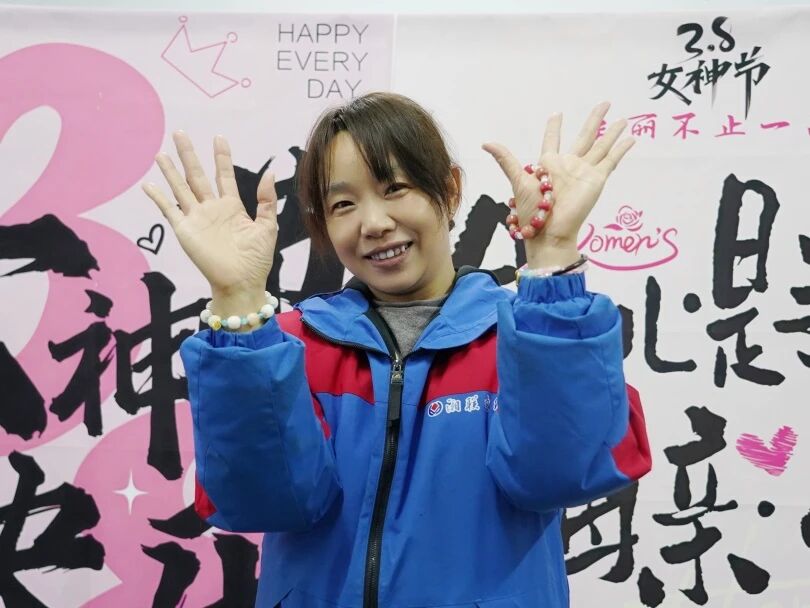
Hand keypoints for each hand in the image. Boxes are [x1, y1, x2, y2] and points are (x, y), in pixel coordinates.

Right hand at [142, 132, 277, 295]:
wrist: (241, 282)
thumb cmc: (256, 259)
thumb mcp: (267, 226)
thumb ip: (267, 200)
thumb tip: (270, 172)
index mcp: (232, 207)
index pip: (224, 176)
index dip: (221, 157)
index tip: (218, 137)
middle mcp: (212, 209)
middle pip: (198, 176)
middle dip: (189, 155)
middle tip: (180, 132)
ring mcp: (197, 218)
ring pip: (181, 188)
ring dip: (171, 171)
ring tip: (161, 153)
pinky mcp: (185, 231)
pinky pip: (169, 211)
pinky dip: (158, 198)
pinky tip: (148, 185)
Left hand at [483, 102, 633, 265]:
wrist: (548, 231)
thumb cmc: (531, 210)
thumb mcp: (518, 180)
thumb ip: (506, 160)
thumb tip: (485, 143)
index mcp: (548, 164)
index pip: (552, 140)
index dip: (554, 128)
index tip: (557, 114)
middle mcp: (568, 165)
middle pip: (585, 136)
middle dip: (594, 120)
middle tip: (604, 103)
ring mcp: (584, 172)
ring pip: (601, 145)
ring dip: (611, 132)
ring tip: (623, 118)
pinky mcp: (597, 180)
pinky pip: (611, 161)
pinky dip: (621, 149)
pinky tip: (630, 138)